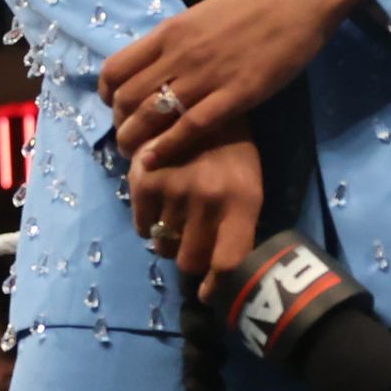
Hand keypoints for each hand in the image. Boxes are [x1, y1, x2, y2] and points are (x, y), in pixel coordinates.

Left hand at [102, 0, 363, 170]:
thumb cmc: (251, 4)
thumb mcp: (199, 17)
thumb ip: (176, 42)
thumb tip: (156, 64)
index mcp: (167, 33)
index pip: (115, 70)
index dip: (107, 94)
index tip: (115, 107)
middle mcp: (178, 55)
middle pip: (126, 98)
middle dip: (120, 124)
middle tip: (128, 138)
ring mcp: (205, 76)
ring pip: (150, 116)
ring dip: (136, 141)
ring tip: (135, 156)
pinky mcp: (235, 96)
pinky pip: (190, 127)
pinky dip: (166, 147)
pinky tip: (156, 160)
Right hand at [125, 135, 265, 300]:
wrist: (198, 97)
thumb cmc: (231, 146)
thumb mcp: (249, 184)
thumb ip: (237, 226)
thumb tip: (215, 273)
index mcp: (242, 201)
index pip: (227, 262)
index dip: (215, 286)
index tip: (206, 293)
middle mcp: (208, 200)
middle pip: (190, 261)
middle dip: (190, 259)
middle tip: (191, 244)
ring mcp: (173, 191)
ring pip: (163, 245)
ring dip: (169, 239)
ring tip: (175, 216)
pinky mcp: (144, 181)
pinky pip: (142, 227)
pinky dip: (149, 223)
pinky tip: (159, 203)